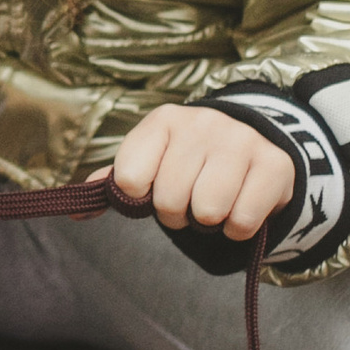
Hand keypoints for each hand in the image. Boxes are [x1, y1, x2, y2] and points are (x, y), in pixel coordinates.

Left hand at [98, 103, 295, 243]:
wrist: (252, 142)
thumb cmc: (189, 160)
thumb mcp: (150, 162)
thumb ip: (114, 183)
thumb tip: (75, 210)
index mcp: (163, 121)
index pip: (130, 178)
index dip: (141, 196)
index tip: (153, 188)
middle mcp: (202, 122)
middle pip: (169, 200)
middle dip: (177, 212)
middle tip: (190, 198)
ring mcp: (240, 140)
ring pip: (207, 211)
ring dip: (209, 221)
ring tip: (215, 201)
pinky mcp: (274, 164)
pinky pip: (242, 221)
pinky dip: (238, 228)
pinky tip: (240, 206)